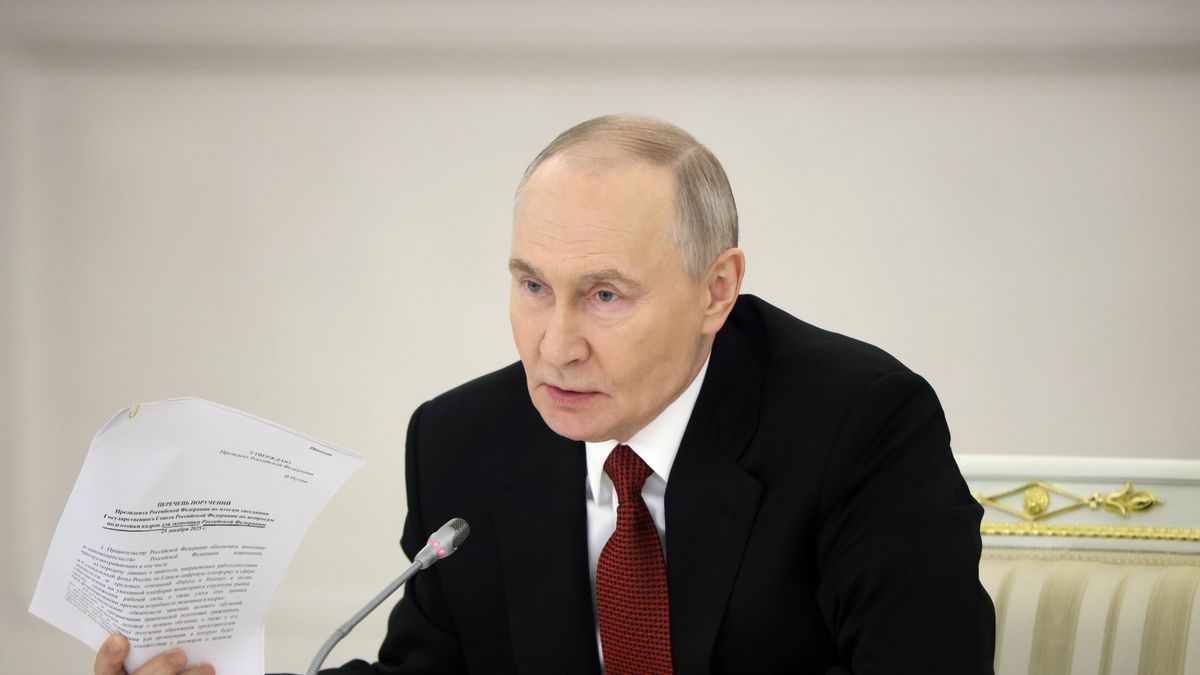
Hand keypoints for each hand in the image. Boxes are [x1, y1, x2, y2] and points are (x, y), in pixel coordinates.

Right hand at [94, 634, 214, 674]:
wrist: (171, 668)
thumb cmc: (158, 658)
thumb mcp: (145, 647)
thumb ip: (148, 636)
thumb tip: (168, 600)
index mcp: (119, 674)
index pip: (106, 669)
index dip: (110, 656)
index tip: (120, 639)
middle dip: (159, 668)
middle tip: (178, 655)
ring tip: (206, 667)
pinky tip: (213, 672)